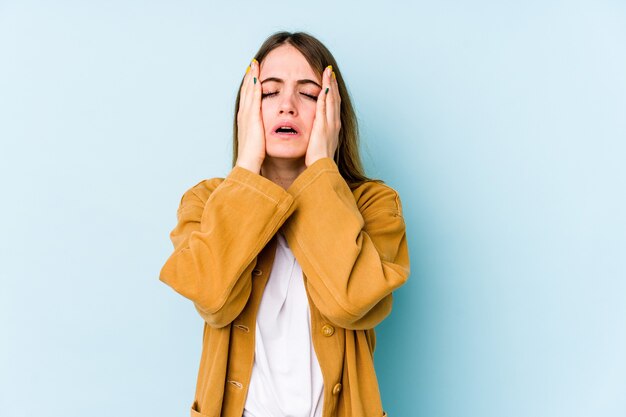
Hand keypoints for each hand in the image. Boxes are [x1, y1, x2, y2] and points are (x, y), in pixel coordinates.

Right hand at [235, 59, 264, 173]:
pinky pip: (253, 99)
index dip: (249, 86)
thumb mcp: (256, 140)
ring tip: (254, 65)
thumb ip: (259, 133)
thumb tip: (262, 131)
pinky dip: (254, 87)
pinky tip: (257, 78)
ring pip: (248, 92)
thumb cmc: (253, 156)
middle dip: (249, 77)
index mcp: (245, 120)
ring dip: (251, 77)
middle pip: (246, 91)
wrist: (248, 164)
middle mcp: (243, 115)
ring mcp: (246, 116)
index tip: (253, 75)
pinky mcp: (252, 118)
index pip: (248, 99)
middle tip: (252, 64)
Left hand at [305, 65, 340, 166]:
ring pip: (332, 100)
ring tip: (327, 72)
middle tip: (330, 70)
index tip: (330, 80)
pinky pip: (324, 108)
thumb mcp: (320, 145)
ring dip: (330, 85)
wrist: (322, 168)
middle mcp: (335, 123)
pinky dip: (324, 96)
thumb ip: (319, 135)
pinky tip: (323, 86)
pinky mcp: (323, 126)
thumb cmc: (319, 160)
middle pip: (335, 98)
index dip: (332, 91)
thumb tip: (316, 132)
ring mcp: (330, 124)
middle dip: (333, 83)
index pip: (333, 105)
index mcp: (334, 127)